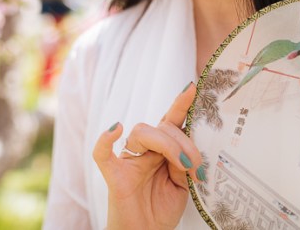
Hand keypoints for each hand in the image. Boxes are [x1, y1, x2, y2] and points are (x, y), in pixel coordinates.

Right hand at [93, 83, 203, 229]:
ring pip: (141, 132)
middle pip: (162, 126)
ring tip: (183, 165)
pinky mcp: (114, 174)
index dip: (181, 104)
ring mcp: (128, 160)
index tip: (192, 88)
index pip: (171, 121)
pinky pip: (102, 154)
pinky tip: (115, 128)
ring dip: (167, 144)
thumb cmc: (160, 210)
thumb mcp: (182, 186)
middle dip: (184, 143)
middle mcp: (145, 150)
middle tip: (197, 166)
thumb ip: (183, 164)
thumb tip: (191, 151)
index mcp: (162, 150)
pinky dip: (105, 139)